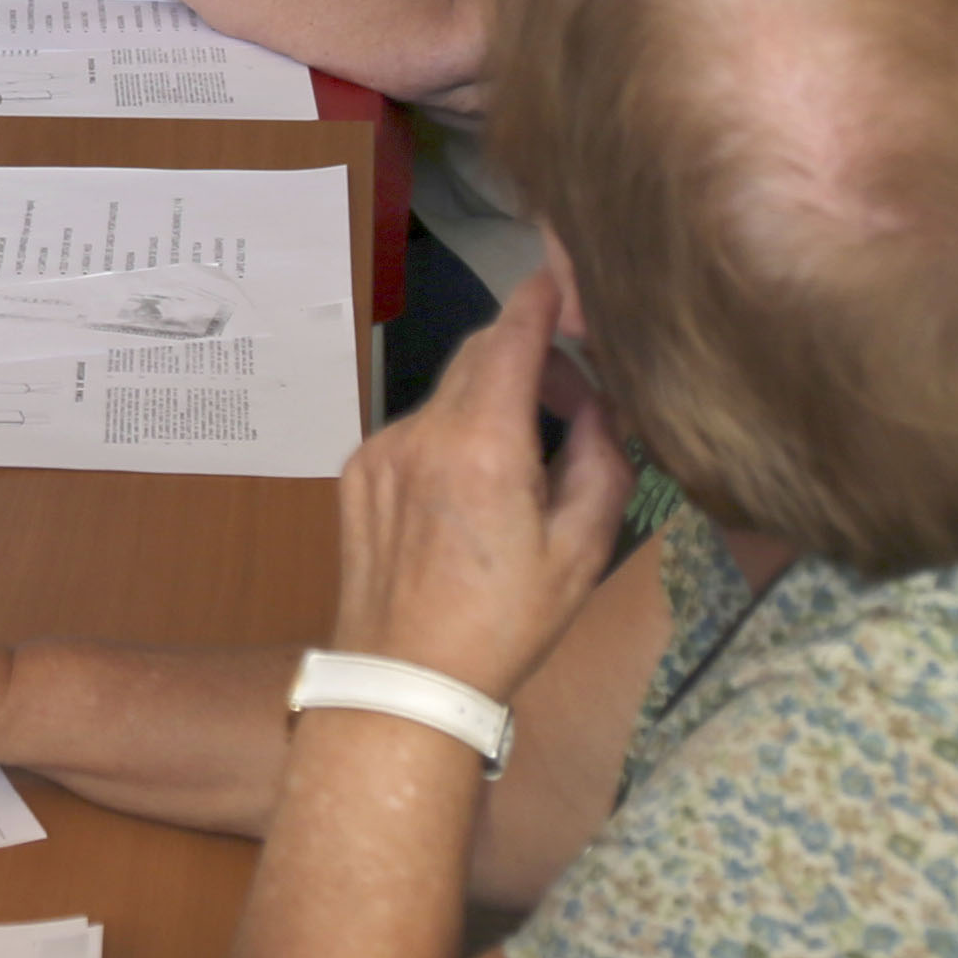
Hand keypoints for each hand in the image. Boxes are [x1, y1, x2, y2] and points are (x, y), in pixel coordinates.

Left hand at [325, 263, 639, 704]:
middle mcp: (422, 432)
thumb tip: (599, 406)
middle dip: (526, 354)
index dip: (540, 301)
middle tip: (571, 391)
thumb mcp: (581, 550)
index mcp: (483, 446)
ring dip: (488, 402)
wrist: (403, 677)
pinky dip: (449, 436)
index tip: (562, 279)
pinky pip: (414, 430)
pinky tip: (468, 493)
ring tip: (523, 458)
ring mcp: (381, 449)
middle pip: (477, 356)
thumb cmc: (505, 623)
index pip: (511, 338)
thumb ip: (601, 461)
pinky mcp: (357, 471)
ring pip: (447, 395)